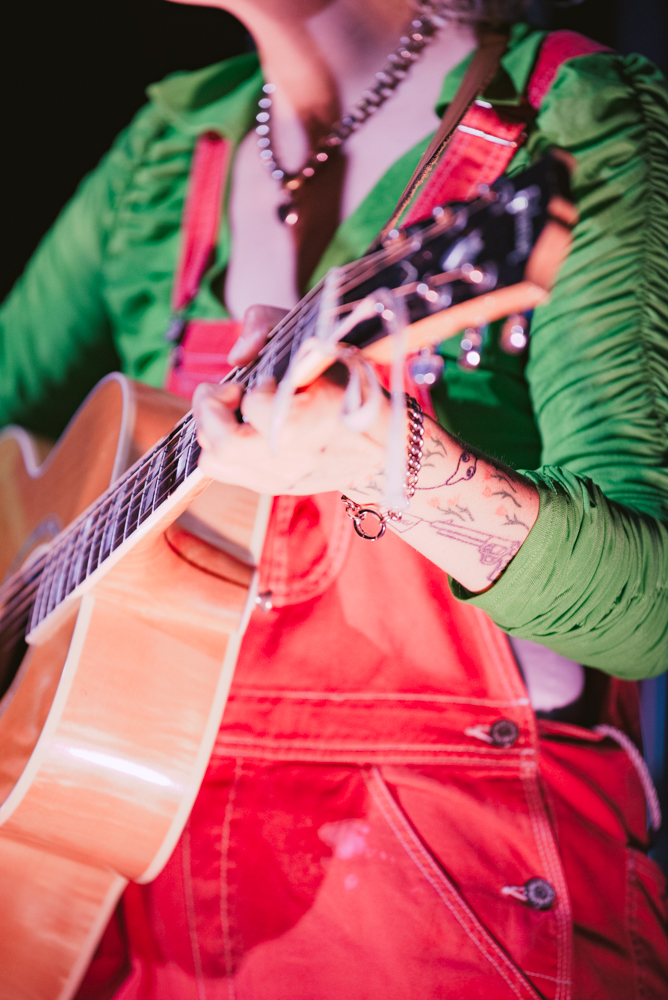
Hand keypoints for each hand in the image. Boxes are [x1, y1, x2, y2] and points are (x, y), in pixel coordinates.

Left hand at [194, 304, 388, 495]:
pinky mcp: (273, 486)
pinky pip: (222, 471)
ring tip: (232, 409)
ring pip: (215, 460)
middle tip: (224, 391)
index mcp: (317, 420)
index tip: (269, 378)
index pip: (258, 406)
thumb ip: (268, 324)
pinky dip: (218, 446)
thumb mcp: (318, 339)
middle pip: (225, 444)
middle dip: (210, 409)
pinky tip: (239, 427)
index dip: (253, 386)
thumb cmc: (348, 384)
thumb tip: (237, 356)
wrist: (381, 439)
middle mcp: (298, 457)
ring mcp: (284, 478)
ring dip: (211, 428)